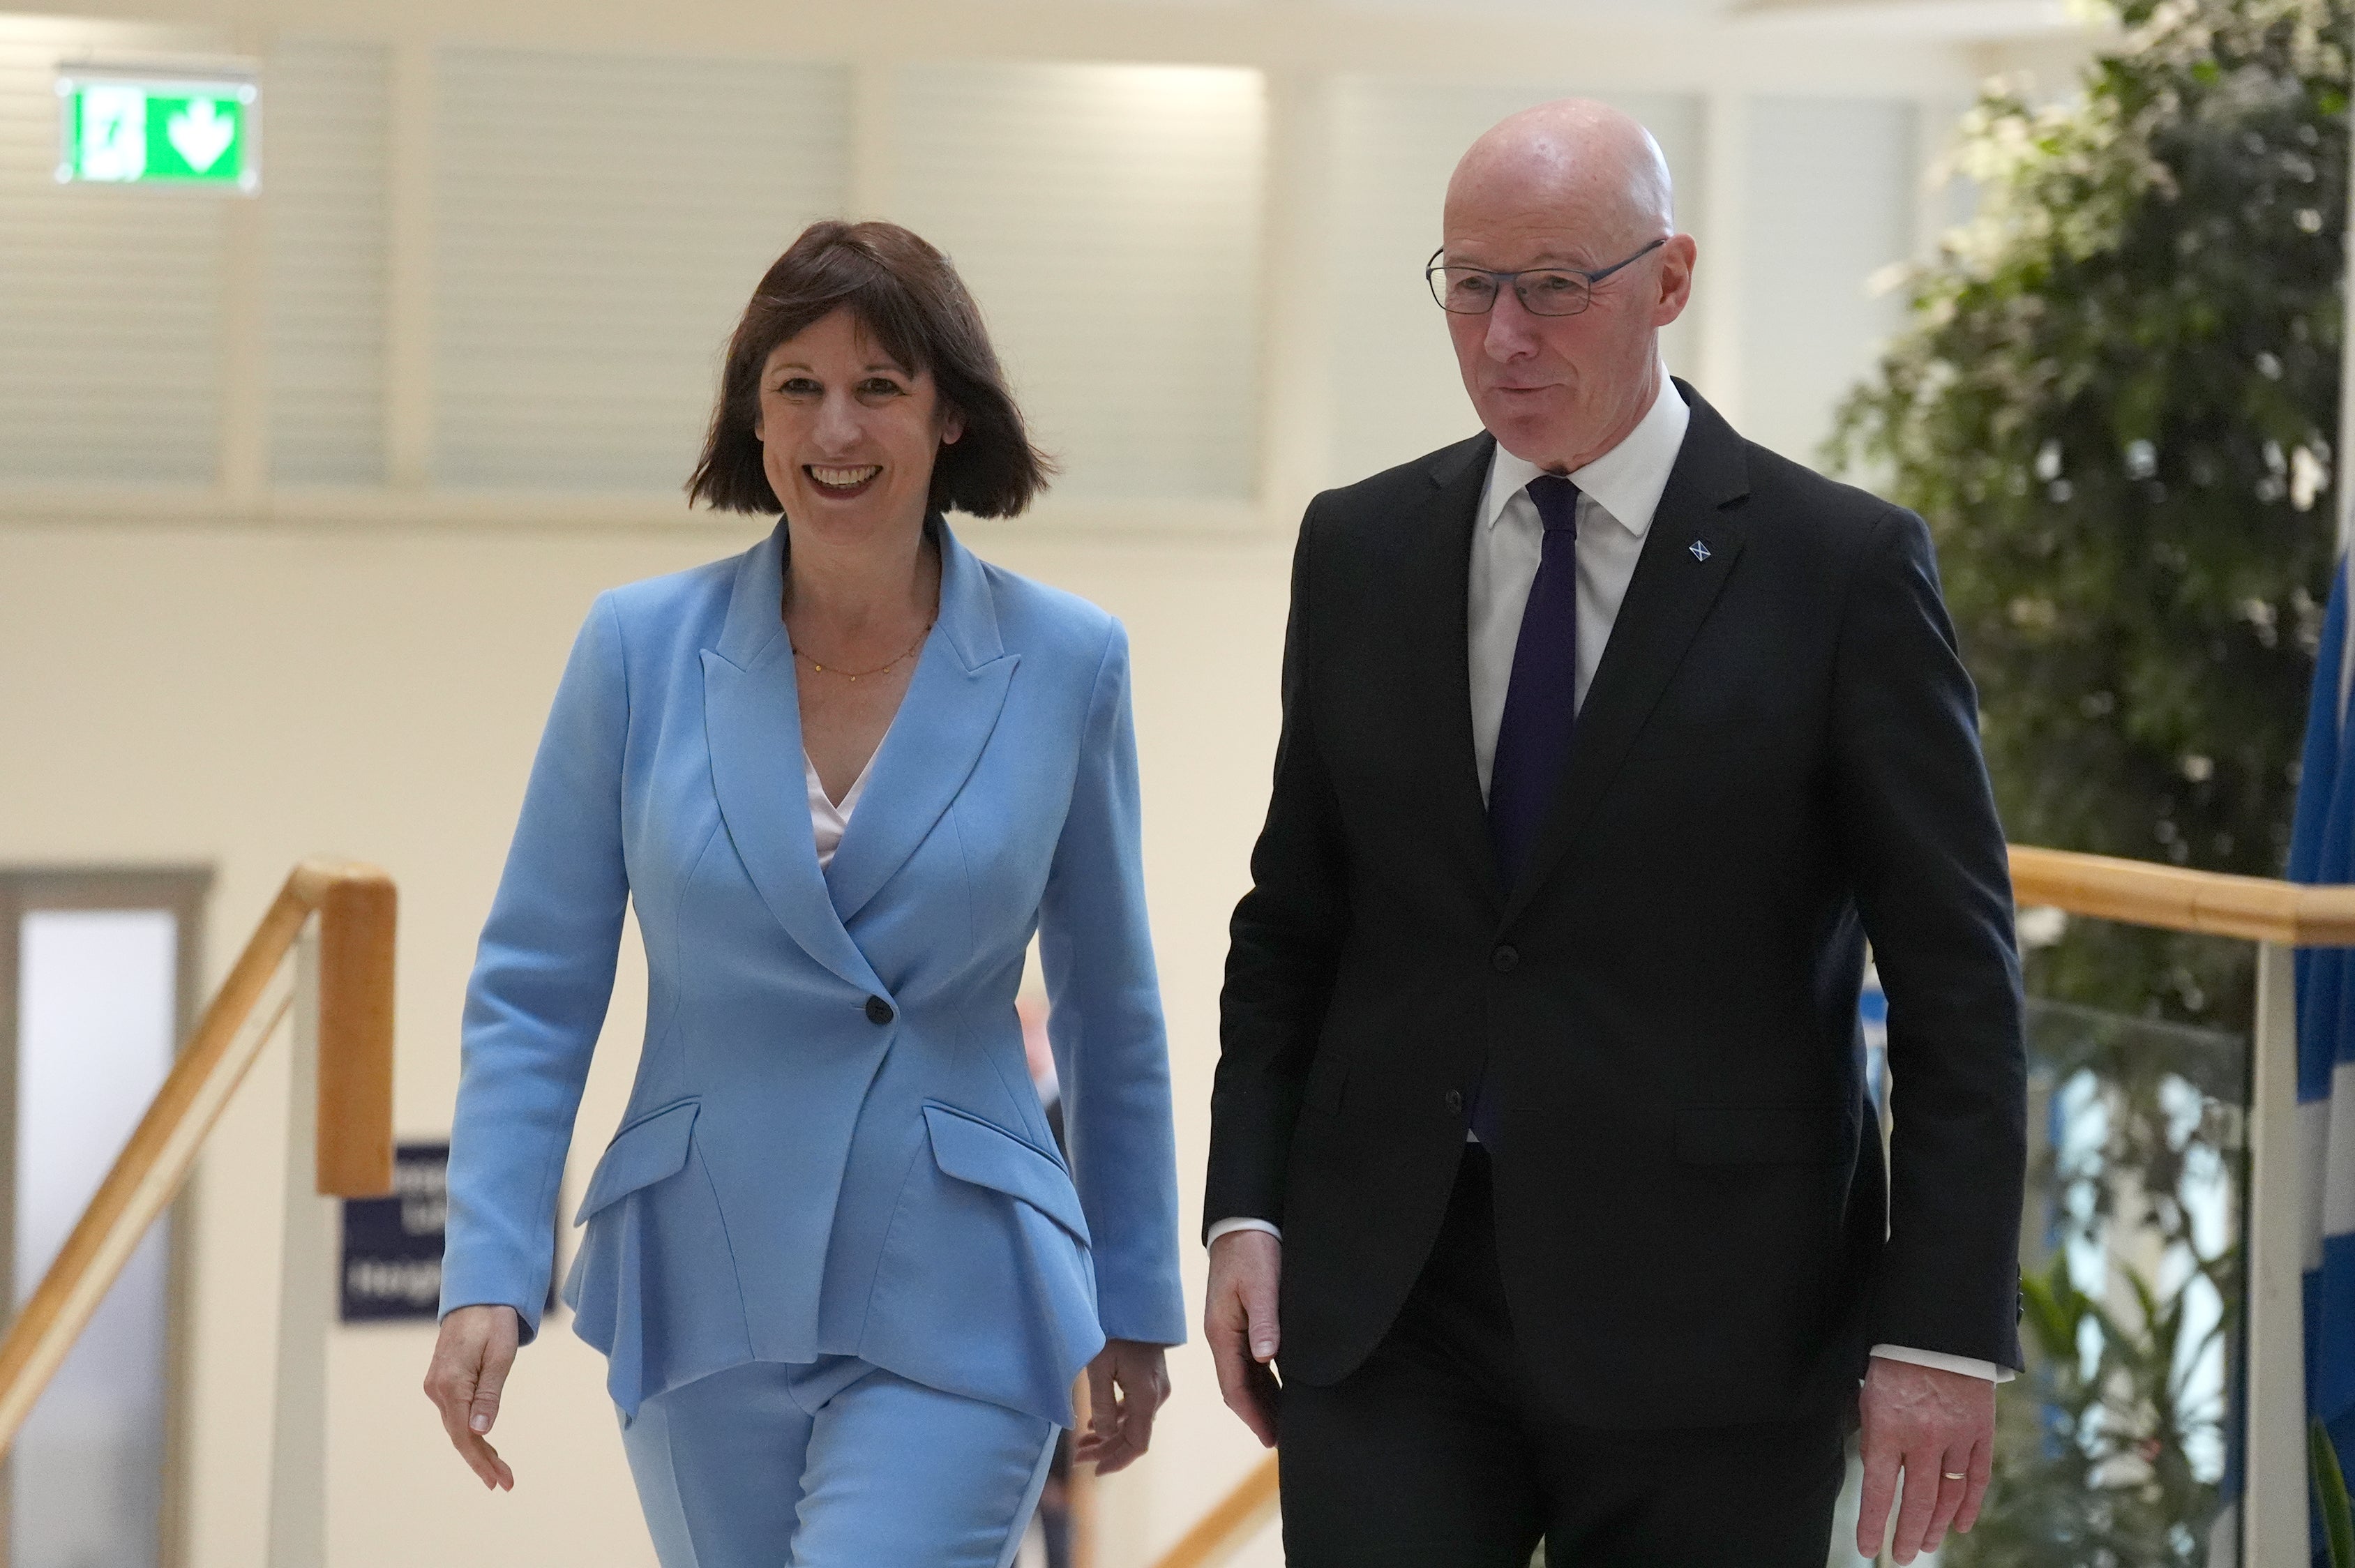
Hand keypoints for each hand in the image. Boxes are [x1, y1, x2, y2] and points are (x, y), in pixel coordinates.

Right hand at [423, 1303, 520, 1490]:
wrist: (477, 1294)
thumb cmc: (493, 1321)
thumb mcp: (501, 1355)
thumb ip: (489, 1394)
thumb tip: (481, 1432)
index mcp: (451, 1384)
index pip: (465, 1435)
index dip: (482, 1461)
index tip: (500, 1481)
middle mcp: (438, 1388)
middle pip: (459, 1436)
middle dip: (482, 1462)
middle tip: (506, 1483)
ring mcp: (437, 1385)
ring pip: (457, 1427)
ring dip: (477, 1450)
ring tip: (499, 1472)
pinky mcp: (442, 1381)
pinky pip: (455, 1414)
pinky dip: (470, 1432)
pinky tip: (484, 1445)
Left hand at [1075, 1339, 1168, 1474]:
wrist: (1133, 1302)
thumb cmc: (1112, 1331)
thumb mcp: (1099, 1368)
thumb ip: (1103, 1405)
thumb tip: (1106, 1435)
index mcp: (1146, 1396)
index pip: (1137, 1444)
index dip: (1117, 1461)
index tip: (1095, 1471)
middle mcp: (1157, 1395)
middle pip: (1134, 1436)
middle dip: (1106, 1450)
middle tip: (1078, 1457)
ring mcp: (1157, 1387)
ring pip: (1134, 1423)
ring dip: (1109, 1436)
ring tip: (1082, 1443)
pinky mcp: (1152, 1378)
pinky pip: (1135, 1408)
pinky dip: (1116, 1419)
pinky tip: (1096, 1423)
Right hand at [1204, 1228, 1281, 1446]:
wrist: (1243, 1222)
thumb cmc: (1254, 1251)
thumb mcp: (1261, 1285)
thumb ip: (1264, 1321)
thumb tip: (1265, 1358)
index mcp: (1221, 1332)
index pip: (1234, 1387)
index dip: (1252, 1415)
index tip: (1269, 1438)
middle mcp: (1220, 1336)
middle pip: (1236, 1387)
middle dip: (1256, 1414)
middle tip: (1277, 1439)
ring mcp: (1227, 1329)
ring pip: (1242, 1375)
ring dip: (1260, 1399)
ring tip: (1281, 1421)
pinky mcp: (1236, 1320)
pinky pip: (1247, 1360)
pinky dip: (1261, 1380)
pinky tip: (1277, 1388)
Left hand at [1856, 1356, 1994, 1562]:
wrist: (1938, 1329)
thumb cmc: (1895, 1363)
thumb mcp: (1870, 1397)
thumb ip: (1875, 1440)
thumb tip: (1879, 1481)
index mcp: (1888, 1427)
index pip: (1877, 1490)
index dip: (1872, 1524)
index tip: (1869, 1548)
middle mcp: (1923, 1437)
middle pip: (1916, 1501)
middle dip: (1907, 1535)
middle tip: (1902, 1555)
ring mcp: (1956, 1435)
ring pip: (1948, 1495)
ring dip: (1936, 1525)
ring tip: (1926, 1544)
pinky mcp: (1981, 1431)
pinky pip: (1977, 1477)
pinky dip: (1969, 1505)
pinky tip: (1959, 1524)